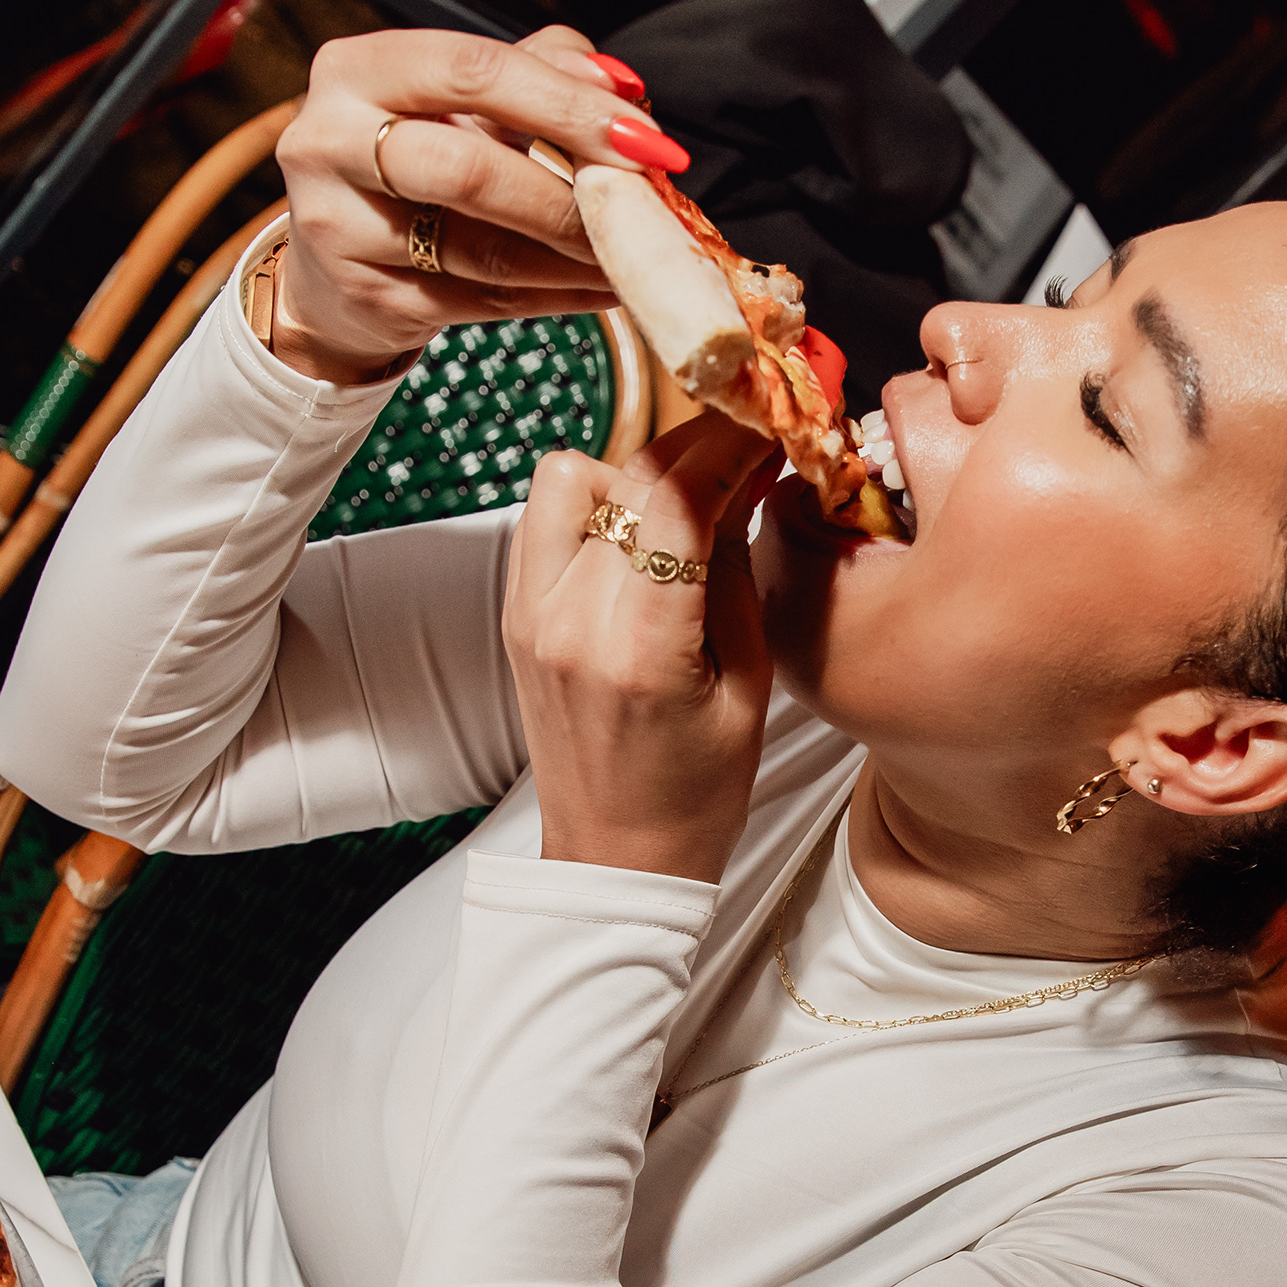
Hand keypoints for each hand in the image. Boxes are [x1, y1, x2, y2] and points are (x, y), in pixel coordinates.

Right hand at [264, 26, 677, 385]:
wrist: (334, 261)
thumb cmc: (415, 161)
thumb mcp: (463, 98)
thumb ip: (541, 70)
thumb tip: (620, 86)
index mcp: (357, 70)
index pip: (474, 69)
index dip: (567, 103)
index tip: (644, 138)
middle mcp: (328, 142)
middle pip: (470, 168)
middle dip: (573, 194)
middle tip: (644, 208)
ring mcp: (339, 228)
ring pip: (484, 250)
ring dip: (576, 257)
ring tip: (634, 254)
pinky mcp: (368, 300)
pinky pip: (486, 302)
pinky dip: (559, 296)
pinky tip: (602, 286)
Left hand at [505, 418, 780, 881]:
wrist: (615, 859)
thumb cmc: (698, 794)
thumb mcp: (750, 686)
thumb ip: (740, 572)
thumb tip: (749, 477)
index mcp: (637, 652)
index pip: (678, 497)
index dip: (734, 445)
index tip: (772, 427)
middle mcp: (568, 622)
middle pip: (629, 473)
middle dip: (698, 444)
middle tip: (748, 448)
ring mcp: (530, 614)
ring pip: (573, 477)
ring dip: (637, 471)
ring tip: (687, 504)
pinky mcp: (514, 612)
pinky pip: (547, 515)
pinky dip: (598, 502)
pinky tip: (642, 533)